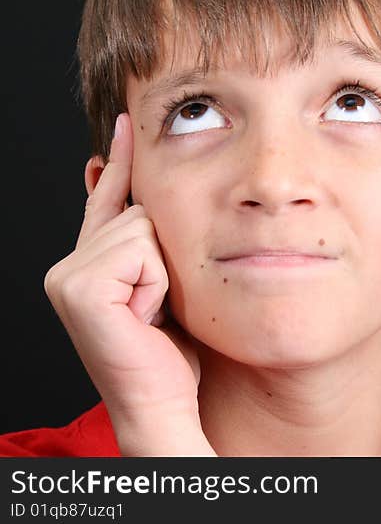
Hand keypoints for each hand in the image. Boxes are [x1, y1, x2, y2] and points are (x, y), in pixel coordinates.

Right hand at [44, 113, 213, 455]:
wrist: (162, 402)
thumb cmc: (171, 351)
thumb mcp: (165, 285)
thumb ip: (148, 242)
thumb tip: (132, 188)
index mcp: (85, 263)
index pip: (108, 200)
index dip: (120, 162)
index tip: (128, 121)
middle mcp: (67, 265)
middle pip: (138, 210)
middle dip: (164, 255)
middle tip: (156, 307)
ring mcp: (66, 276)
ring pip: (143, 227)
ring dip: (164, 272)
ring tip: (152, 312)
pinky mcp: (79, 287)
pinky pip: (142, 250)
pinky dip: (157, 282)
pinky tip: (145, 315)